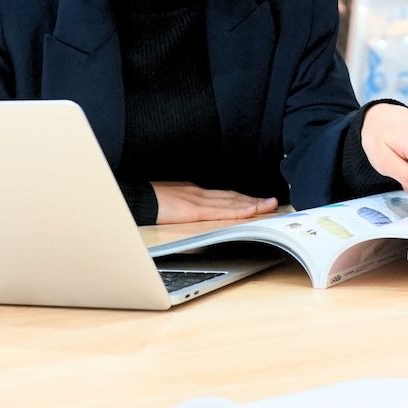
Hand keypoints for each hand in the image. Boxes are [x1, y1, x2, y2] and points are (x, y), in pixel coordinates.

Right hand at [152, 182, 278, 223]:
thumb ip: (184, 207)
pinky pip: (221, 211)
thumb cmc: (147, 202)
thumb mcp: (170, 203)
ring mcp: (198, 200)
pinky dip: (238, 211)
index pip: (223, 197)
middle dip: (253, 201)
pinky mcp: (194, 210)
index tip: (257, 202)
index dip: (242, 199)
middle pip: (232, 198)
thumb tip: (191, 213)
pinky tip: (250, 211)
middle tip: (273, 202)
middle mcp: (199, 194)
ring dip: (252, 204)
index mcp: (193, 193)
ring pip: (231, 203)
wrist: (134, 200)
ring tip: (268, 206)